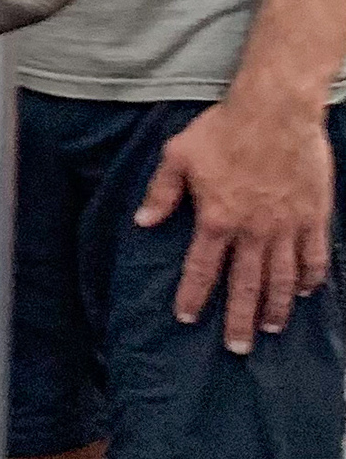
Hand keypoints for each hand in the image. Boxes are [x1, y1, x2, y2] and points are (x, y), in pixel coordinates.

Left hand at [135, 88, 334, 351]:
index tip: (187, 319)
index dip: (193, 296)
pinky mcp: (313, 215)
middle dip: (239, 320)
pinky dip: (311, 277)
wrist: (276, 109)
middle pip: (245, 286)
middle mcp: (252, 230)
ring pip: (281, 278)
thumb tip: (143, 221)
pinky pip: (314, 255)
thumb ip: (162, 192)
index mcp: (216, 219)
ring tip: (270, 329)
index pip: (201, 269)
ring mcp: (286, 225)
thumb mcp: (179, 154)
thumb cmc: (224, 128)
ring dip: (276, 307)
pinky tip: (307, 292)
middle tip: (237, 349)